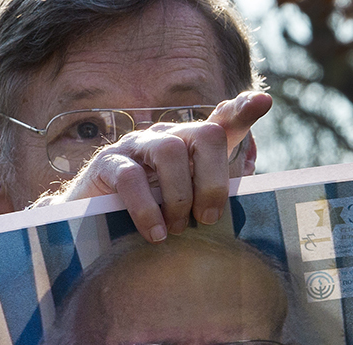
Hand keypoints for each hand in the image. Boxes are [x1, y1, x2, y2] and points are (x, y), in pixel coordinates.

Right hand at [42, 91, 272, 242]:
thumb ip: (213, 196)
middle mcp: (166, 138)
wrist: (92, 225)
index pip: (220, 122)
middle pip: (204, 136)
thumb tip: (244, 184)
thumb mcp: (184, 208)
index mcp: (189, 147)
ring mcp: (135, 147)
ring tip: (177, 229)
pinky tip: (155, 233)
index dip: (240, 112)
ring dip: (179, 196)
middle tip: (207, 218)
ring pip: (169, 151)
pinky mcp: (107, 164)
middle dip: (213, 180)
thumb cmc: (147, 216)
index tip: (261, 104)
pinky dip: (147, 210)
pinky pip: (131, 179)